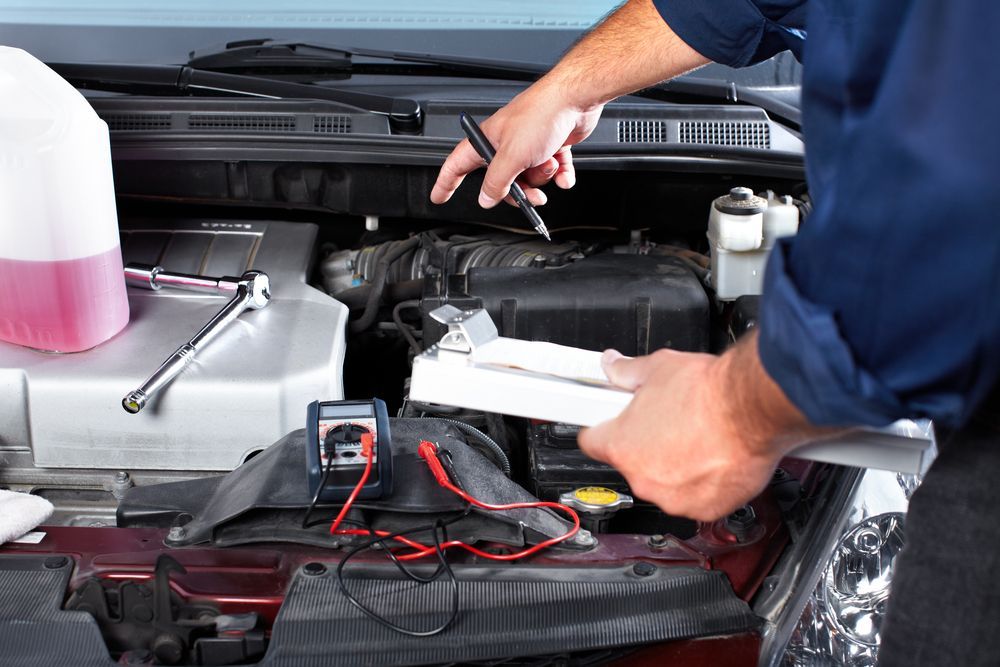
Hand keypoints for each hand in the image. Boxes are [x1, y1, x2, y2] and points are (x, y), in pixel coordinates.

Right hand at [429, 79, 602, 208]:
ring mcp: (529, 144)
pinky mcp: (551, 145)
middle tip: (528, 196)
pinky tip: (563, 173)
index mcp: (488, 140)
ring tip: (549, 165)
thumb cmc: (541, 114)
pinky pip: (553, 171)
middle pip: (501, 180)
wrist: (574, 99)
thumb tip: (486, 198)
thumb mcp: (512, 156)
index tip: (439, 197)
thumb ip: (496, 181)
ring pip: (530, 177)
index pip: (457, 165)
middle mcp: (506, 143)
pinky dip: (561, 174)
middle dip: (518, 191)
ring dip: (542, 177)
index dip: (446, 183)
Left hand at [578, 338, 812, 521]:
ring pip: (665, 483)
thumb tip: (613, 365)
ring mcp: (674, 498)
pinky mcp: (705, 509)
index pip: (591, 442)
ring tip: (696, 437)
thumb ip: (626, 371)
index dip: (601, 428)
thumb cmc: (709, 392)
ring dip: (675, 465)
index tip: (609, 424)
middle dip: (646, 445)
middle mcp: (643, 478)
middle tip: (669, 423)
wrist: (753, 408)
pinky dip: (703, 481)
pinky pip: (695, 497)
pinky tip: (714, 455)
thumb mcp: (658, 368)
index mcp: (621, 445)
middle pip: (632, 463)